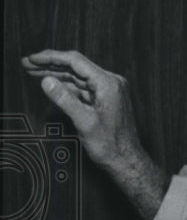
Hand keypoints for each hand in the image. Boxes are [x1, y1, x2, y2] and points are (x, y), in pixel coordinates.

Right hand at [21, 50, 144, 173]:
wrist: (127, 161)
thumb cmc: (110, 146)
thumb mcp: (84, 122)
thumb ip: (65, 99)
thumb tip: (46, 81)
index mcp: (108, 83)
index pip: (75, 61)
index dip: (51, 58)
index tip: (32, 58)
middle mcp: (111, 82)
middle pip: (75, 67)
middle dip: (50, 65)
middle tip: (28, 63)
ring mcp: (109, 90)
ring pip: (78, 78)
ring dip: (56, 75)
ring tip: (34, 72)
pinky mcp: (106, 99)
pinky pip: (83, 88)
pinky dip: (67, 87)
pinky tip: (52, 85)